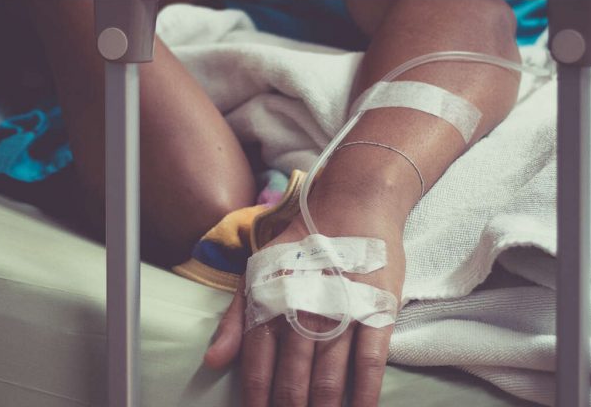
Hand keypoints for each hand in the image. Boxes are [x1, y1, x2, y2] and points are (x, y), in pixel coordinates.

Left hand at [203, 216, 405, 405]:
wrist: (353, 202)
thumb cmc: (301, 242)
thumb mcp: (258, 272)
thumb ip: (235, 319)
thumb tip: (213, 363)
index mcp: (272, 302)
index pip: (258, 366)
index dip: (257, 400)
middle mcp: (304, 311)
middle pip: (293, 380)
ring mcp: (342, 313)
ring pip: (329, 377)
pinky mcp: (377, 311)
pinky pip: (370, 363)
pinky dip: (365, 394)